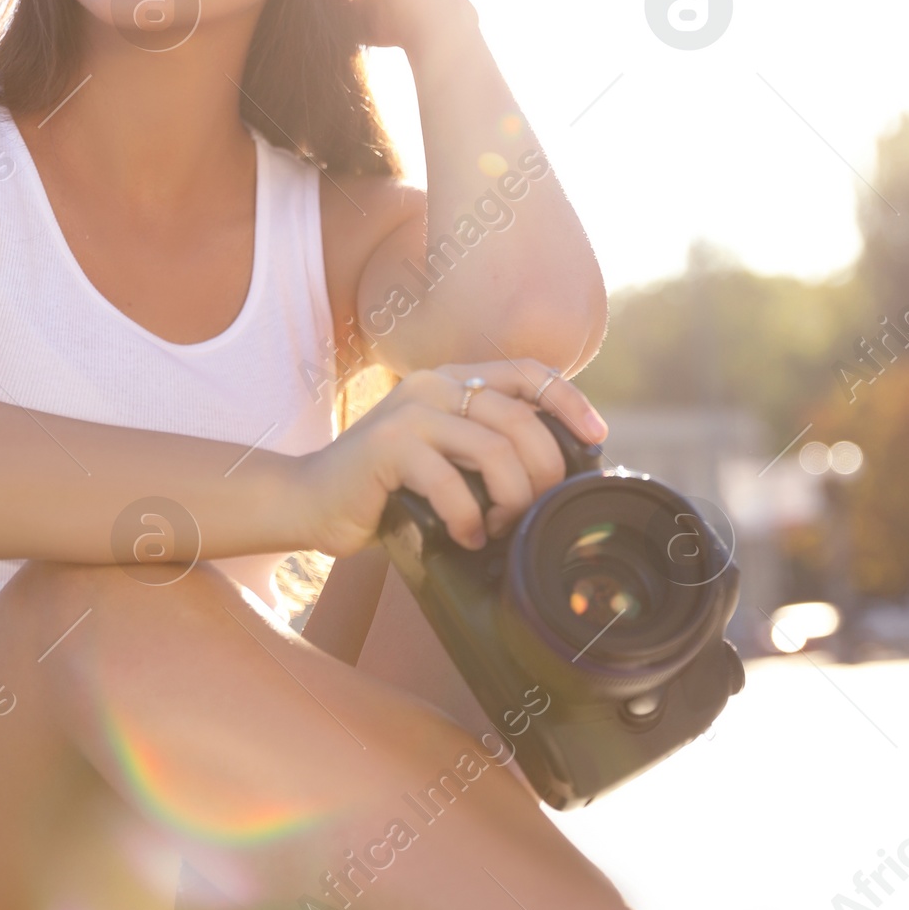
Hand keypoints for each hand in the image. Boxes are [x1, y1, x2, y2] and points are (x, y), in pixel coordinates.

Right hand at [295, 360, 607, 559]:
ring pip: (495, 450)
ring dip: (511, 500)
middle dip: (545, 473)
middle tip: (537, 512)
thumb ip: (485, 448)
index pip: (527, 372)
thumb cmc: (386, 490)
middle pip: (522, 419)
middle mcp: (433, 385)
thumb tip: (557, 473)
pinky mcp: (388, 447)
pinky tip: (466, 537)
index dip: (569, 400)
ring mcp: (410, 413)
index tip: (598, 437)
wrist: (311, 502)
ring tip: (499, 528)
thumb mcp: (444, 458)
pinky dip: (469, 519)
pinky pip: (452, 484)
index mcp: (452, 380)